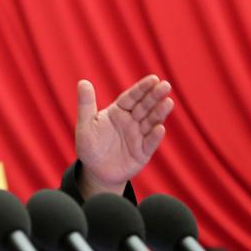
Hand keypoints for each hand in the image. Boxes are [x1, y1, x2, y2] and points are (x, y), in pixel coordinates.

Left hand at [75, 75, 173, 197]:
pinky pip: (149, 143)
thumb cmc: (89, 146)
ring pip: (151, 122)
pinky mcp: (142, 152)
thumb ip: (86, 104)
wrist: (95, 172)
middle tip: (166, 86)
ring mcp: (138, 136)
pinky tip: (160, 128)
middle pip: (144, 107)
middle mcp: (131, 121)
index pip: (131, 97)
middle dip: (155, 96)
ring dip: (159, 113)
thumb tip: (83, 82)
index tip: (154, 78)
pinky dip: (154, 136)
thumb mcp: (85, 125)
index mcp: (118, 112)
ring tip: (168, 102)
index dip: (142, 88)